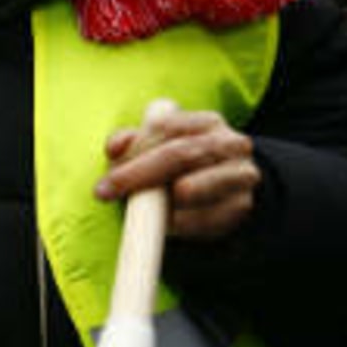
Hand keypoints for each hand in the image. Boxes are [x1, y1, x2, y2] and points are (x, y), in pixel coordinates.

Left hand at [95, 109, 258, 239]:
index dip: (135, 143)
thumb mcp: (161, 146)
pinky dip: (177, 223)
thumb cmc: (183, 165)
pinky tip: (164, 224)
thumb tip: (114, 147)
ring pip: (191, 187)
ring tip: (138, 208)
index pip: (166, 126)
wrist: (232, 190)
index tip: (110, 159)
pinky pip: (203, 218)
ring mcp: (240, 175)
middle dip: (137, 173)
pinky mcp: (241, 206)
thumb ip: (134, 142)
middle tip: (106, 190)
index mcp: (206, 122)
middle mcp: (230, 144)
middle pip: (180, 154)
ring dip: (155, 199)